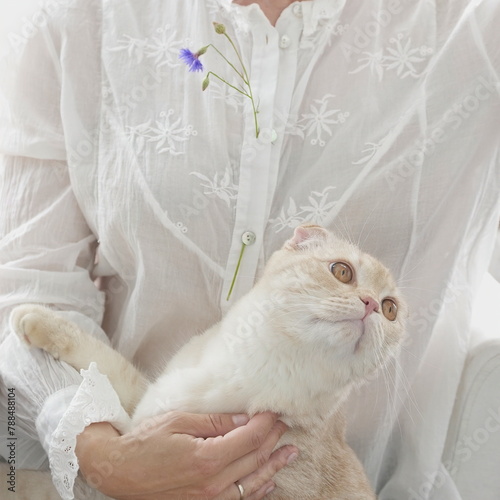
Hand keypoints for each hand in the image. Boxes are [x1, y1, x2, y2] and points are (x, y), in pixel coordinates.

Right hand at [75, 411, 297, 499]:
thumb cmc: (146, 442)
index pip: (250, 438)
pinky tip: (270, 482)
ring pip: (253, 482)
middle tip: (285, 423)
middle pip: (255, 458)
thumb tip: (245, 418)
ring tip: (291, 452)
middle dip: (273, 439)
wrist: (119, 472)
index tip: (274, 410)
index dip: (266, 423)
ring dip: (274, 466)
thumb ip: (215, 422)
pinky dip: (258, 490)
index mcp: (207, 457)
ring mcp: (209, 499)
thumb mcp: (179, 422)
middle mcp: (213, 483)